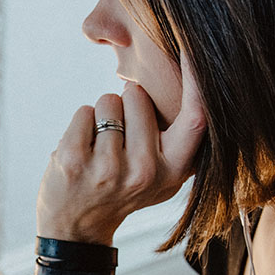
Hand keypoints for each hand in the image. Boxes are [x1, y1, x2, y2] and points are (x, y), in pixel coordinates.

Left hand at [36, 55, 205, 244]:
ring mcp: (108, 168)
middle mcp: (145, 171)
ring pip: (109, 101)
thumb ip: (180, 139)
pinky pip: (84, 112)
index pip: (196, 117)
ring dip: (102, 116)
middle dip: (127, 104)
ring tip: (101, 149)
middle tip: (121, 142)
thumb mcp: (163, 175)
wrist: (77, 229)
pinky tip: (82, 152)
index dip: (198, 79)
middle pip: (138, 95)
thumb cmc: (124, 190)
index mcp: (174, 170)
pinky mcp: (74, 161)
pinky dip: (81, 124)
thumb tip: (200, 81)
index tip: (195, 46)